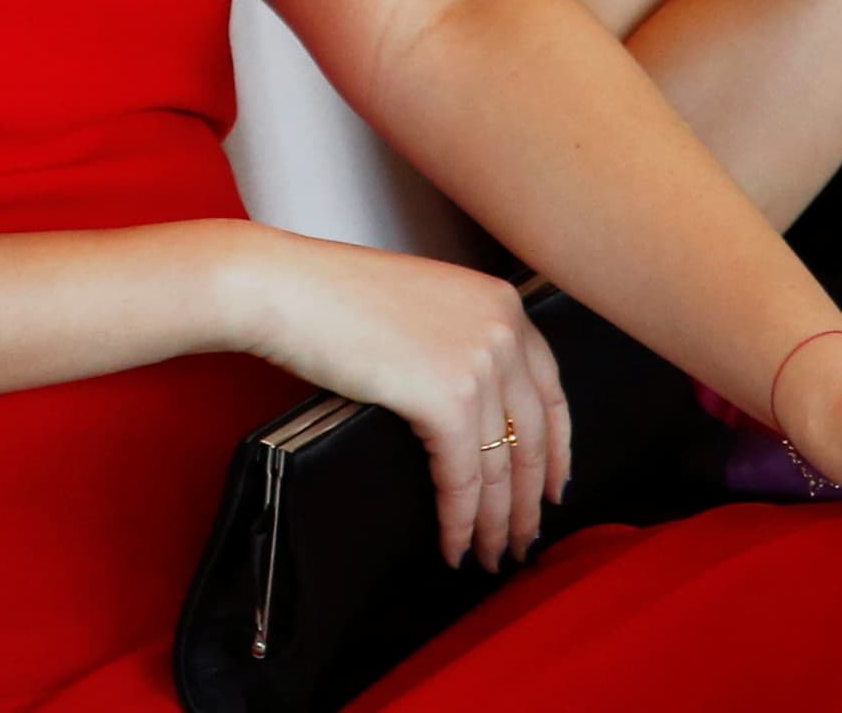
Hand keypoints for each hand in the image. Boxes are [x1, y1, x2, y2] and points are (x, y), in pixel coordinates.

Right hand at [227, 228, 566, 571]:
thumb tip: (478, 412)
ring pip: (501, 467)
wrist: (285, 286)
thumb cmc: (332, 295)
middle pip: (534, 437)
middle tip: (522, 538)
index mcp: (502, 303)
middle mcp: (504, 330)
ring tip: (489, 554)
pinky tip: (453, 544)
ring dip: (496, 522)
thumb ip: (463, 342)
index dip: (557, 450)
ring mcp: (480, 363)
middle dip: (529, 500)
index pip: (551, 390)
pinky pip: (462, 479)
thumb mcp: (424, 304)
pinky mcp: (448, 399)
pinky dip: (458, 521)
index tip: (555, 488)